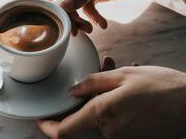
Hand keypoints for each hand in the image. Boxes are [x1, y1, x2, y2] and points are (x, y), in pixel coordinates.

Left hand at [37, 65, 185, 138]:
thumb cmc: (162, 88)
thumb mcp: (123, 76)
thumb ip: (92, 83)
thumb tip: (72, 92)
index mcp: (102, 114)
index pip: (64, 131)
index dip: (48, 126)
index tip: (41, 119)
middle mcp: (109, 130)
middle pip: (85, 115)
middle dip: (87, 95)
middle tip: (101, 71)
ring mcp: (121, 135)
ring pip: (100, 113)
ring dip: (104, 94)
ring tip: (118, 71)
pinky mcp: (131, 136)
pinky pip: (114, 118)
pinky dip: (114, 102)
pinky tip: (127, 85)